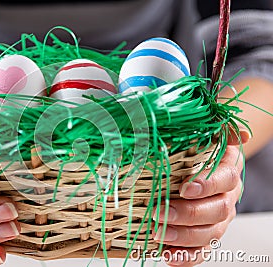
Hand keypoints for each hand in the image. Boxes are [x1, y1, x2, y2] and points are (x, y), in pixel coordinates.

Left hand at [152, 129, 249, 265]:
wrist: (201, 167)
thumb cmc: (198, 151)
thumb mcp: (206, 137)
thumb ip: (219, 132)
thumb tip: (240, 134)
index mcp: (228, 172)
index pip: (225, 179)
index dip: (207, 185)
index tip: (185, 188)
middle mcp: (227, 198)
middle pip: (217, 210)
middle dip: (188, 214)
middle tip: (159, 212)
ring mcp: (218, 220)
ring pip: (209, 234)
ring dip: (183, 236)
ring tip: (158, 233)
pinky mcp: (206, 236)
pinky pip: (201, 252)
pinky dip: (185, 257)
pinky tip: (167, 256)